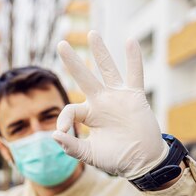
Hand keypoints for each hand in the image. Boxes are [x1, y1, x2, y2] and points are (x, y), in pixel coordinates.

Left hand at [52, 31, 168, 179]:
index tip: (62, 131)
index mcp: (89, 115)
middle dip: (72, 61)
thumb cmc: (116, 159)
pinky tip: (130, 42)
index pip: (71, 108)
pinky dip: (134, 59)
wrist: (142, 162)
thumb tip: (53, 135)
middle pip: (84, 77)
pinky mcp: (134, 97)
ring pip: (107, 69)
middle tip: (61, 44)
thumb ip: (71, 146)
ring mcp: (118, 97)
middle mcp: (101, 102)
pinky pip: (134, 74)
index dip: (63, 118)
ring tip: (92, 34)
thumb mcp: (90, 154)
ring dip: (100, 52)